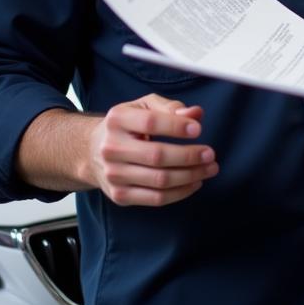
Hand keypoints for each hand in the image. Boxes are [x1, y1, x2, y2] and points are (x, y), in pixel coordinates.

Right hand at [86, 94, 218, 205]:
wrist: (93, 151)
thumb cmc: (128, 125)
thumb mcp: (145, 106)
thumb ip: (171, 107)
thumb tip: (195, 114)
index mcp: (118, 119)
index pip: (151, 123)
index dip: (176, 126)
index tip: (198, 129)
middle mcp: (112, 148)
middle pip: (156, 155)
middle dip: (189, 156)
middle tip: (210, 154)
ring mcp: (114, 174)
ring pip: (159, 180)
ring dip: (190, 175)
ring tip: (209, 168)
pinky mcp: (120, 195)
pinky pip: (156, 198)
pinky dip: (180, 192)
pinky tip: (195, 182)